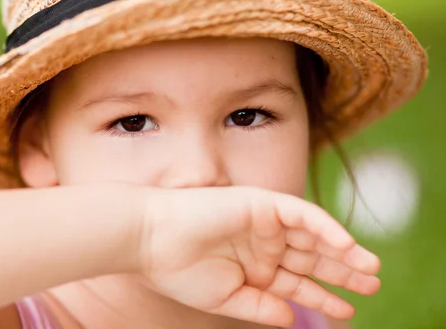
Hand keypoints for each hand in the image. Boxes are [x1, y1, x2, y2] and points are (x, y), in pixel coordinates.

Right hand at [136, 186, 380, 327]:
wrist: (150, 240)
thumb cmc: (179, 271)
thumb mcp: (225, 299)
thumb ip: (260, 308)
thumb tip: (293, 320)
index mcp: (252, 267)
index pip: (295, 283)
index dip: (322, 297)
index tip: (347, 311)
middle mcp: (261, 244)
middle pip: (310, 258)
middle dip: (341, 271)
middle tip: (372, 284)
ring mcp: (263, 223)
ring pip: (312, 236)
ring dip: (342, 249)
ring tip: (371, 268)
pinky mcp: (262, 204)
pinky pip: (302, 214)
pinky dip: (326, 227)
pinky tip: (347, 244)